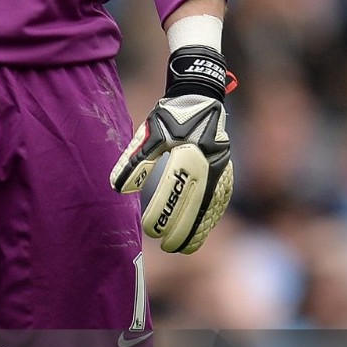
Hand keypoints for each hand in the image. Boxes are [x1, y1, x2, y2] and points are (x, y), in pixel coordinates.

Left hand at [110, 48, 234, 253]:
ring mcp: (221, 170)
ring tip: (183, 248)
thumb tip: (121, 189)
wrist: (202, 98)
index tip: (150, 230)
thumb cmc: (170, 116)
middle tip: (166, 247)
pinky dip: (209, 219)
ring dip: (198, 230)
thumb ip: (136, 161)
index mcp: (188, 154)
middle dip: (181, 230)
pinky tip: (201, 232)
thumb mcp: (150, 133)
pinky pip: (219, 201)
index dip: (162, 214)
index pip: (174, 193)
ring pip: (211, 207)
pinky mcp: (226, 172)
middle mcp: (208, 164)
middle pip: (195, 206)